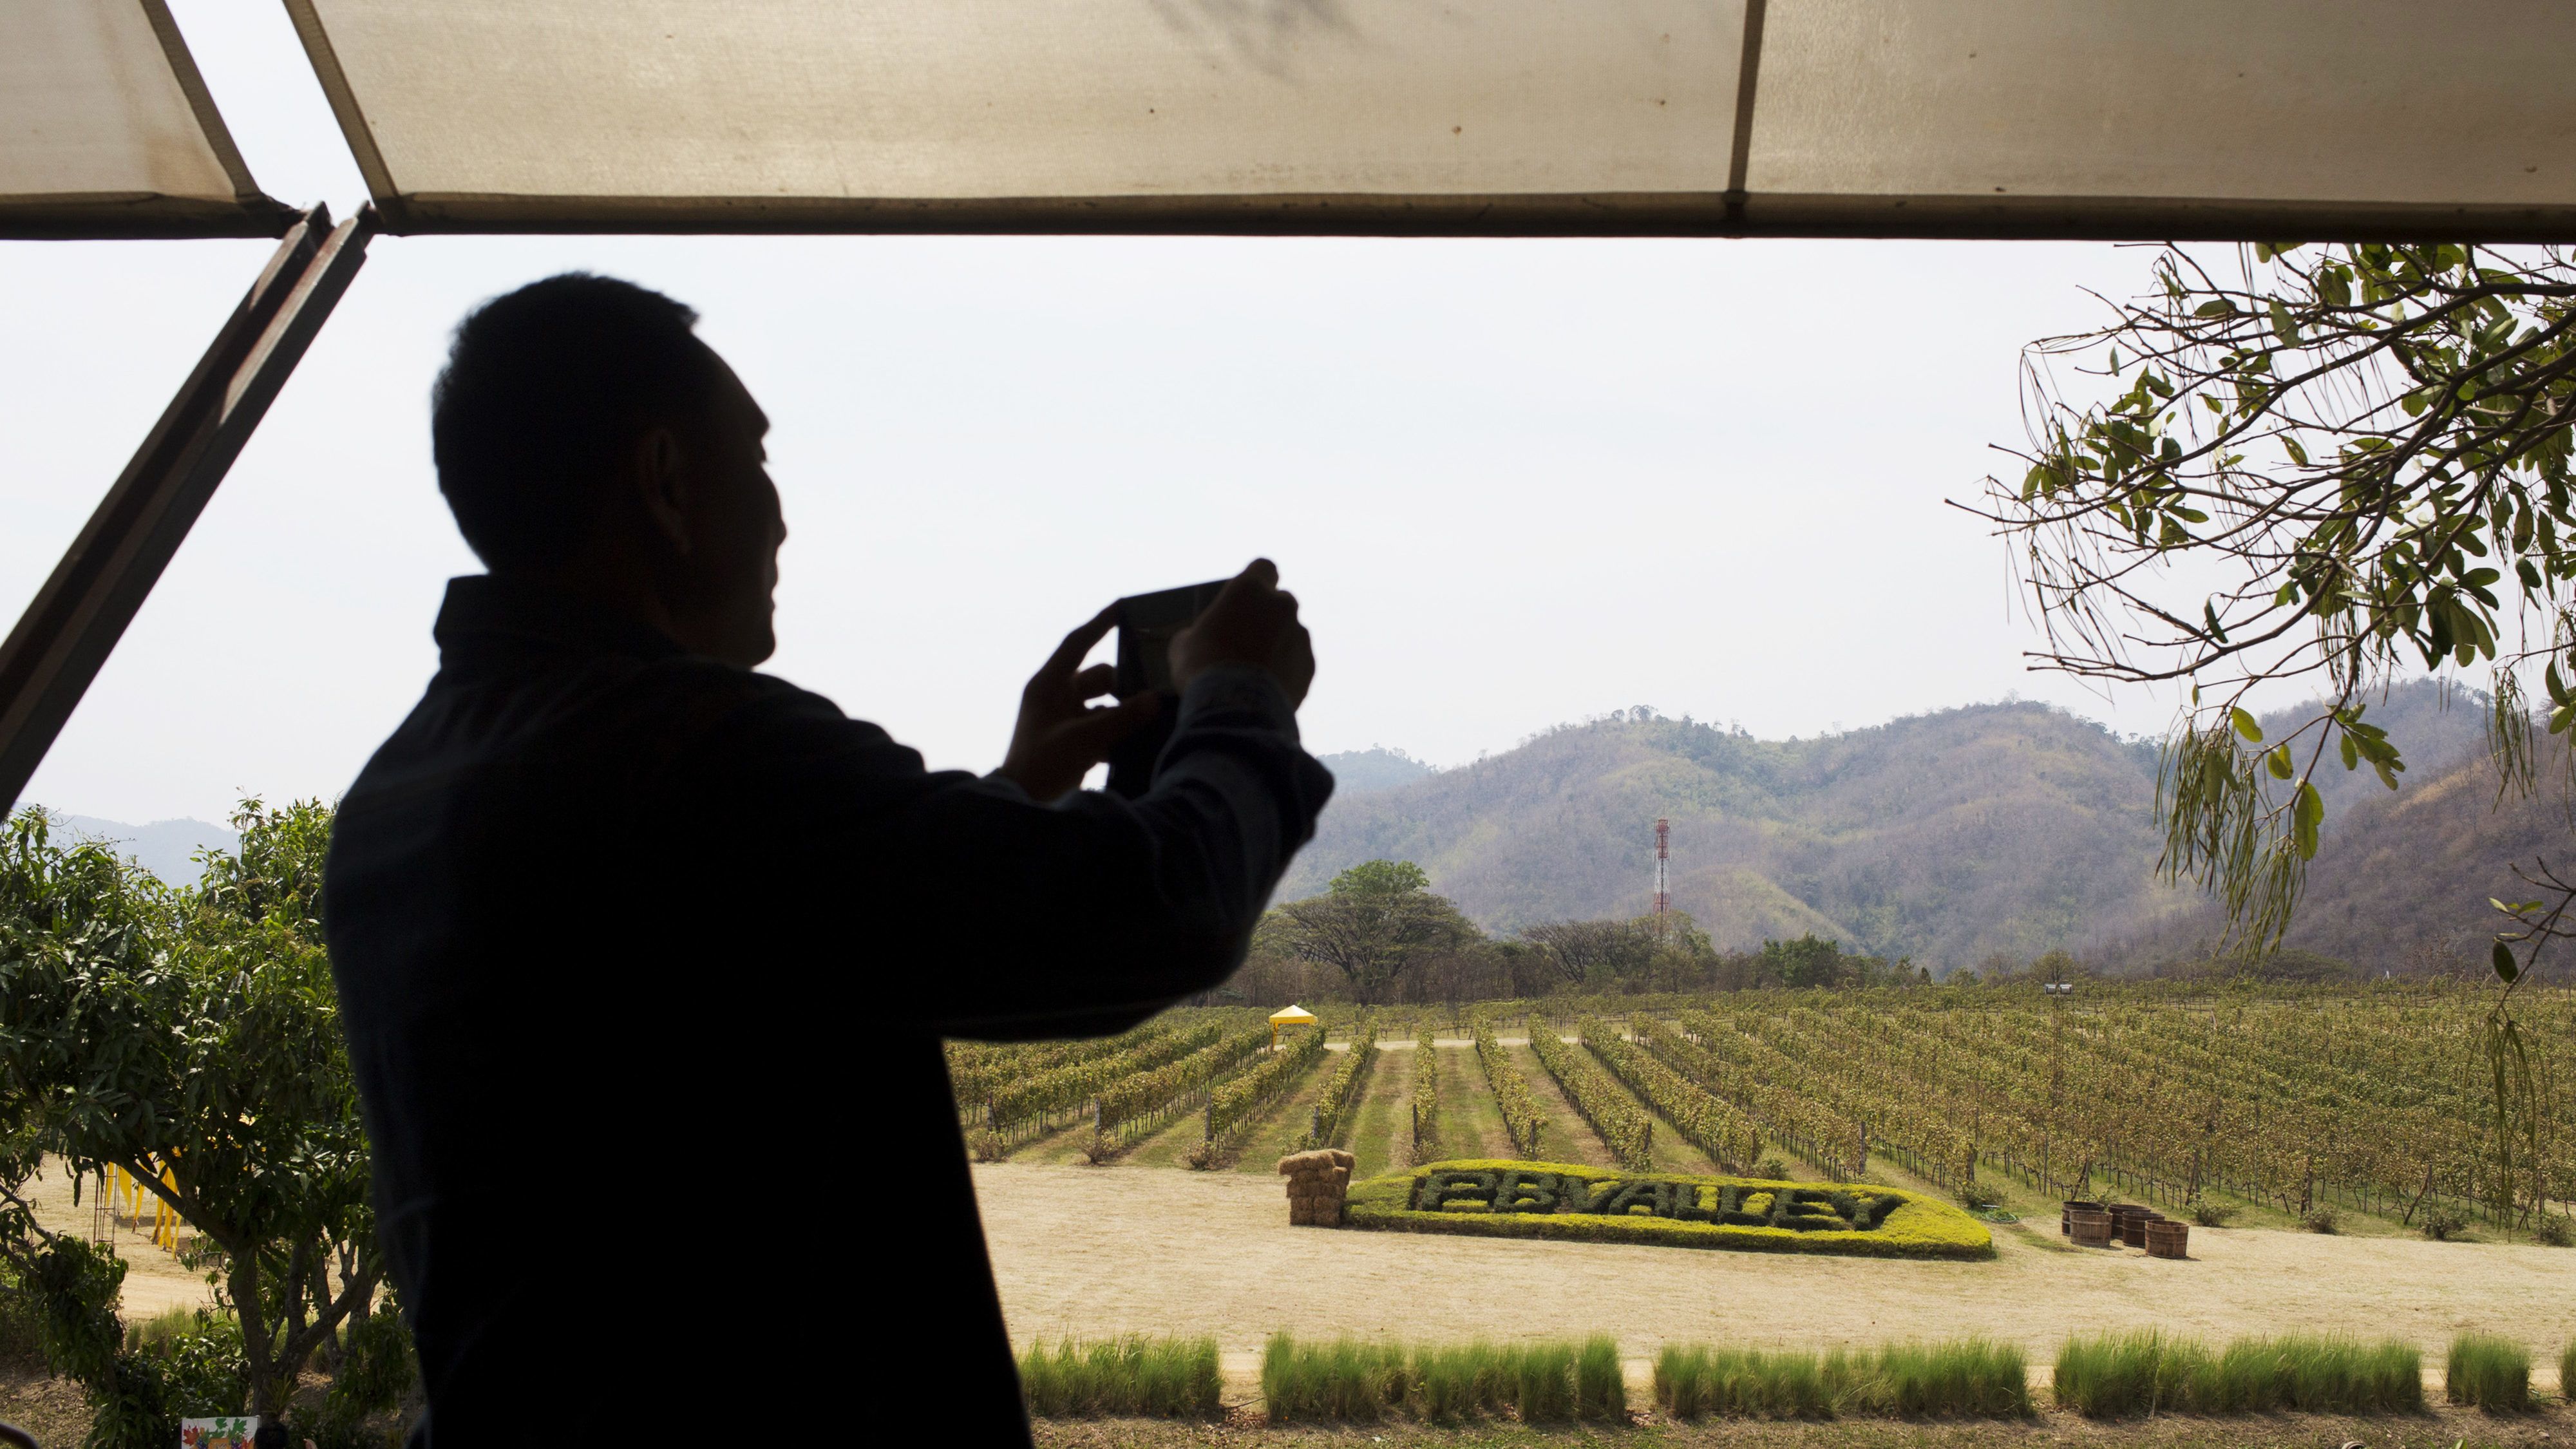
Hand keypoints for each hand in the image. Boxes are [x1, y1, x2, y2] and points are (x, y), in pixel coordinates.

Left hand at [993, 606, 1161, 801]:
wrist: (1021, 805)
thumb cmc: (1041, 766)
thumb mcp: (1083, 739)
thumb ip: (1121, 719)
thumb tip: (1154, 700)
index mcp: (1047, 685)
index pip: (1077, 644)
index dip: (1100, 623)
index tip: (1125, 607)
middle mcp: (1055, 696)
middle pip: (1099, 677)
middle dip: (1124, 686)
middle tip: (1152, 693)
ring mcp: (1063, 718)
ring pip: (1104, 703)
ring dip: (1123, 712)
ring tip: (1149, 720)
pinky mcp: (1072, 739)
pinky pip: (1102, 725)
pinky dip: (1117, 732)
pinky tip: (1138, 742)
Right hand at [1170, 558, 1314, 707]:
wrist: (1234, 711)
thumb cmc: (1203, 669)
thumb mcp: (1184, 644)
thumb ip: (1200, 630)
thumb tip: (1201, 637)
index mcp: (1249, 590)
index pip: (1264, 568)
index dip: (1256, 581)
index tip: (1246, 597)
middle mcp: (1281, 605)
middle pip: (1278, 602)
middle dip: (1265, 616)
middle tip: (1245, 640)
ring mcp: (1300, 635)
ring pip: (1290, 633)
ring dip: (1277, 645)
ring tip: (1254, 672)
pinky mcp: (1309, 665)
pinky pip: (1298, 662)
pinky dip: (1286, 670)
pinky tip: (1266, 688)